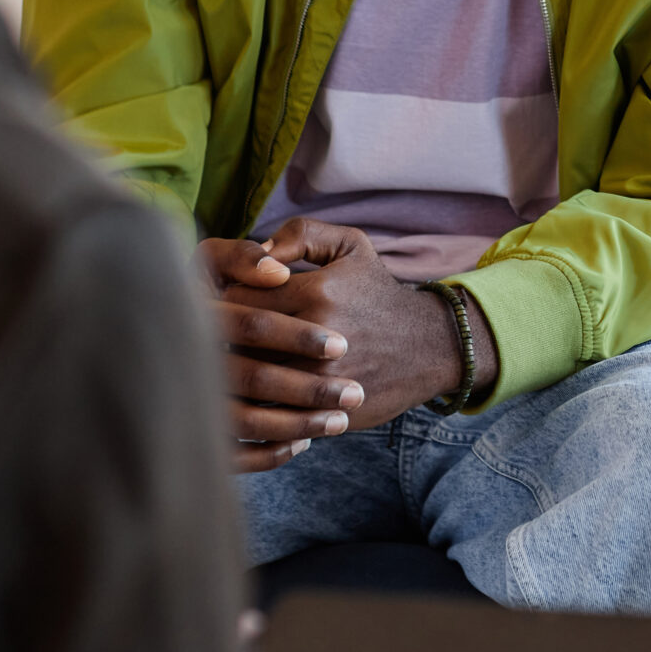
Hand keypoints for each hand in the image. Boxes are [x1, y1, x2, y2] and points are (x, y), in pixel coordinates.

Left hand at [220, 218, 498, 433]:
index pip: (237, 298)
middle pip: (236, 342)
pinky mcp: (323, 413)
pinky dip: (252, 411)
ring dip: (231, 375)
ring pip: (247, 382)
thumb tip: (257, 251)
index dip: (224, 301)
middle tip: (221, 335)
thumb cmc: (378, 293)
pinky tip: (251, 399)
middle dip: (221, 338)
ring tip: (230, 365)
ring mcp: (319, 381)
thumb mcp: (351, 246)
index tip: (225, 304)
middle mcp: (315, 338)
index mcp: (315, 293)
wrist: (429, 346)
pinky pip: (268, 417)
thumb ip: (301, 234)